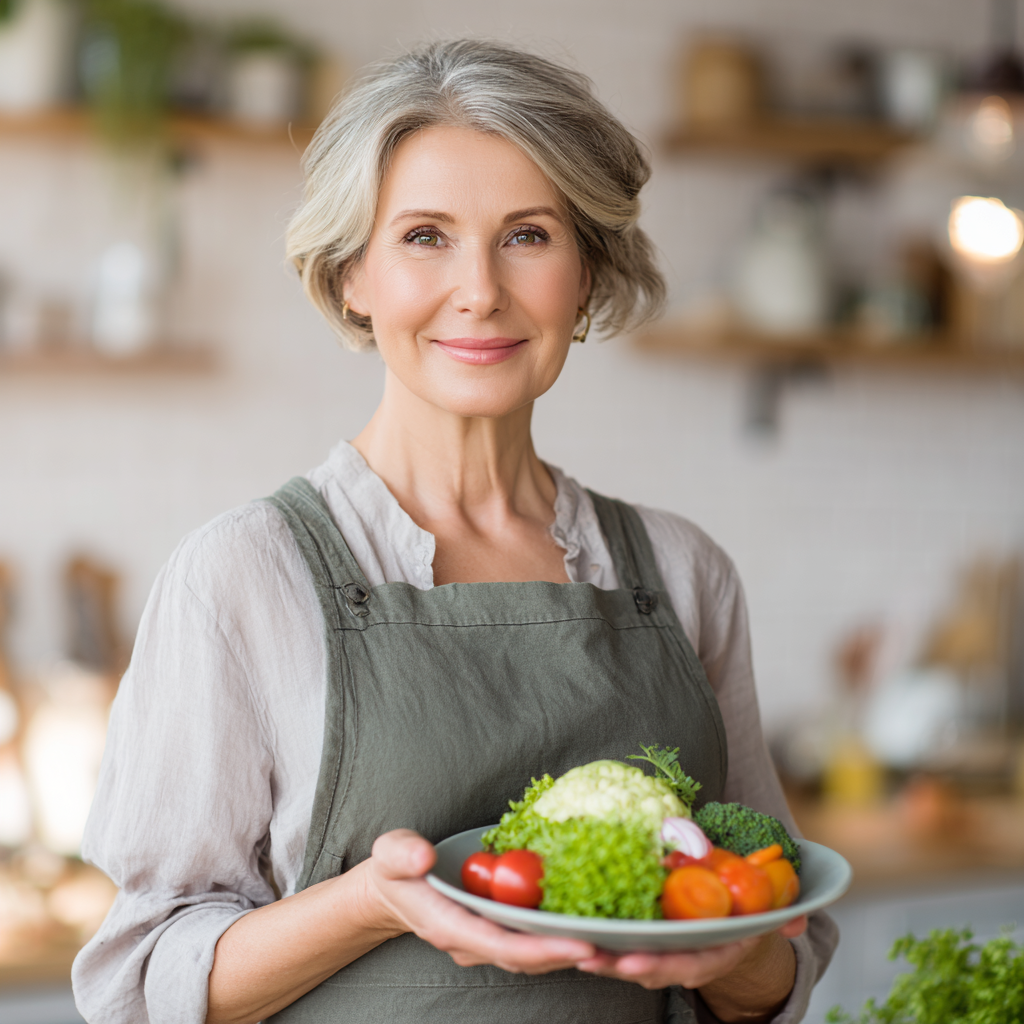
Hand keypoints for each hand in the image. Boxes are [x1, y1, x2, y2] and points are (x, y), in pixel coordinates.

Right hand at [363, 829, 595, 973]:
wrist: (396, 887)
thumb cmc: (396, 869)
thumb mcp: (390, 854)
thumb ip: (402, 854)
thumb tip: (422, 857)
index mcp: (449, 926)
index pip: (500, 945)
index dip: (542, 949)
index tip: (580, 946)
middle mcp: (472, 941)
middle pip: (526, 957)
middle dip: (568, 954)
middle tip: (612, 947)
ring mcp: (486, 940)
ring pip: (534, 953)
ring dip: (571, 950)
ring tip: (614, 941)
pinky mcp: (499, 930)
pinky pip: (533, 938)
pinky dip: (562, 935)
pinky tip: (593, 922)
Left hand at [576, 916, 806, 1021]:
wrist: (736, 916)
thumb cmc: (746, 908)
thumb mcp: (765, 909)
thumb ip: (781, 915)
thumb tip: (794, 921)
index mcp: (715, 952)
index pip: (689, 966)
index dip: (662, 968)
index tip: (637, 966)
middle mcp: (689, 959)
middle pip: (652, 968)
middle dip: (622, 967)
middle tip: (592, 957)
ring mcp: (667, 952)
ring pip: (632, 961)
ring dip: (604, 958)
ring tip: (576, 948)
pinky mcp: (648, 939)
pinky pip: (623, 944)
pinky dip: (601, 942)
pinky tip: (574, 932)